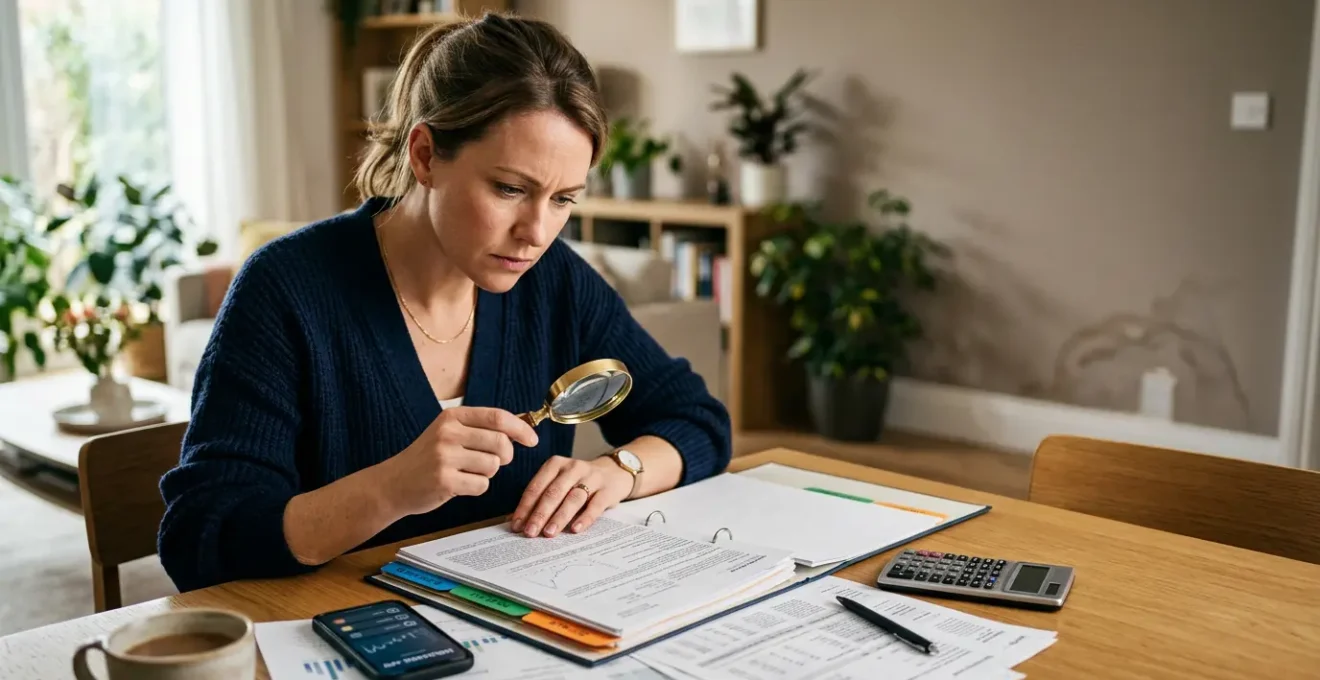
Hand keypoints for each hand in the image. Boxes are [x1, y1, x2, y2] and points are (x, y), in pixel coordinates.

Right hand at [384, 406, 538, 516]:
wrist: (393, 483)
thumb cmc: (427, 458)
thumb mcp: (449, 432)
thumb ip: (481, 427)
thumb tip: (522, 423)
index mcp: (452, 417)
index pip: (498, 417)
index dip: (521, 429)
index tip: (532, 440)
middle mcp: (448, 433)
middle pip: (501, 443)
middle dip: (505, 456)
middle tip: (494, 461)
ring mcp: (445, 457)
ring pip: (493, 466)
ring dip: (486, 473)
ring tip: (465, 472)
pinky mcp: (444, 481)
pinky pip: (482, 485)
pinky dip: (476, 488)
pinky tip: (458, 484)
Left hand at [510, 456, 632, 536]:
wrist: (614, 473)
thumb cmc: (578, 483)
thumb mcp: (560, 483)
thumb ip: (541, 499)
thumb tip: (518, 523)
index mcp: (555, 464)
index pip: (536, 487)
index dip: (525, 507)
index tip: (517, 525)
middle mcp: (573, 468)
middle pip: (553, 492)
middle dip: (540, 514)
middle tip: (530, 532)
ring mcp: (592, 477)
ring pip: (573, 498)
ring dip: (559, 517)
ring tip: (549, 533)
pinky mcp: (608, 490)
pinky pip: (595, 505)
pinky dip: (585, 518)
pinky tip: (575, 529)